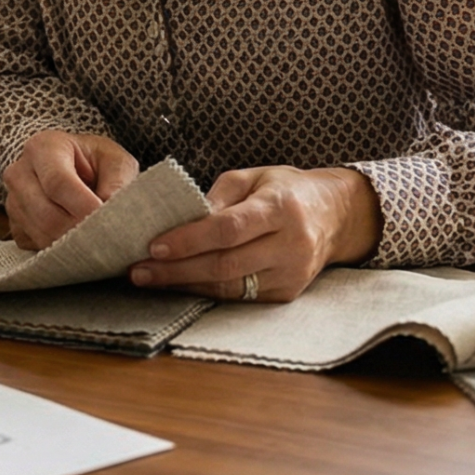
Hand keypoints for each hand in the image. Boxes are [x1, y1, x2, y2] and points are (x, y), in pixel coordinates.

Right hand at [2, 130, 141, 249]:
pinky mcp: (14, 225)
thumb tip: (112, 212)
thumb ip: (118, 182)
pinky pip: (36, 245)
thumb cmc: (96, 162)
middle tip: (106, 236)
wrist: (75, 169)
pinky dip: (60, 250)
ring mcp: (13, 201)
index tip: (106, 219)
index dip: (83, 205)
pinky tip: (76, 239)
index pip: (57, 182)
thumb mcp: (116, 161)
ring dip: (72, 243)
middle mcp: (19, 173)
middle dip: (79, 230)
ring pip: (41, 233)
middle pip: (46, 214)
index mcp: (43, 148)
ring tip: (96, 238)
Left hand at [130, 166, 380, 301]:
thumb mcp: (254, 176)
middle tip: (138, 270)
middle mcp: (290, 245)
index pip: (229, 229)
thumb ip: (220, 194)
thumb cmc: (286, 190)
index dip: (190, 239)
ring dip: (185, 285)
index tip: (154, 245)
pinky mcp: (287, 293)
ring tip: (149, 279)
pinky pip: (239, 297)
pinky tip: (179, 285)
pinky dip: (206, 292)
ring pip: (230, 286)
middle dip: (177, 269)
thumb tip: (184, 218)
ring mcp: (291, 274)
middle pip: (226, 264)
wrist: (336, 216)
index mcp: (280, 208)